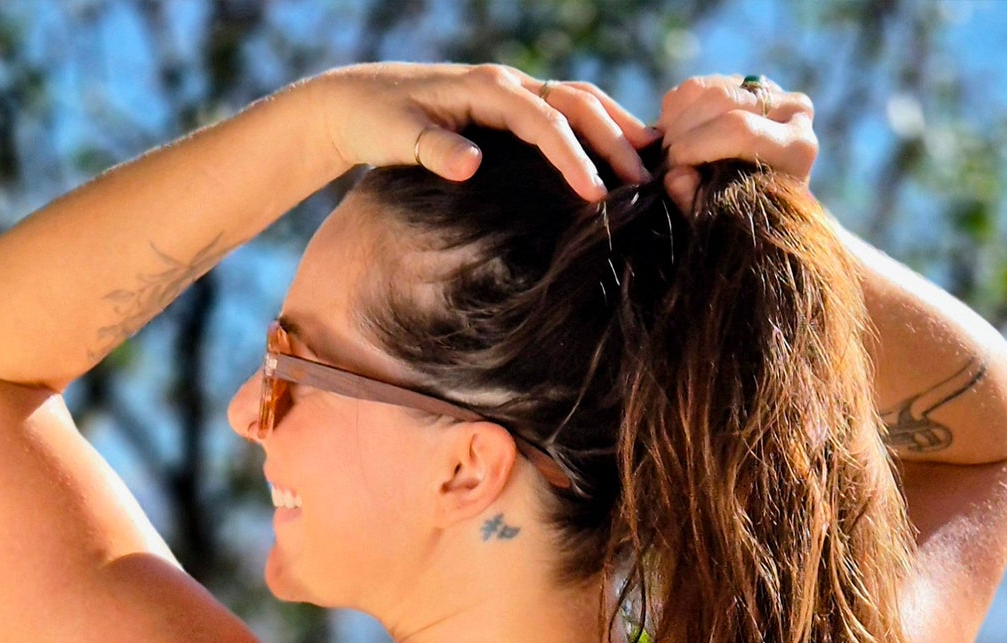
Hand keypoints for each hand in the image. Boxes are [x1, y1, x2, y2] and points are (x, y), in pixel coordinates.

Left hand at [308, 60, 658, 202]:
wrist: (356, 103)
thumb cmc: (375, 122)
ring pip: (578, 102)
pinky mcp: (509, 109)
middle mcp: (507, 84)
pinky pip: (564, 114)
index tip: (598, 196)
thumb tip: (471, 165)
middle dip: (614, 138)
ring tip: (650, 158)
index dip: (574, 158)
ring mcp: (511, 93)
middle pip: (577, 103)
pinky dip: (596, 130)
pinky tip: (616, 155)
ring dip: (615, 127)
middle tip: (646, 179)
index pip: (545, 122)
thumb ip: (434, 152)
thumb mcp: (397, 139)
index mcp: (487, 89)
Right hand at [656, 74, 817, 215]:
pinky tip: (673, 134)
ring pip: (710, 87)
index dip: (698, 143)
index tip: (672, 163)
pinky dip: (676, 108)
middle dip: (684, 127)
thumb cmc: (745, 223)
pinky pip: (702, 85)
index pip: (740, 128)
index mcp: (796, 147)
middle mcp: (793, 110)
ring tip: (666, 147)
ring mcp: (773, 91)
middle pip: (724, 99)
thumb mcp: (722, 223)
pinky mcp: (747, 84)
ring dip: (676, 116)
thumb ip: (697, 201)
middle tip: (664, 155)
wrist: (761, 206)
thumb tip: (674, 176)